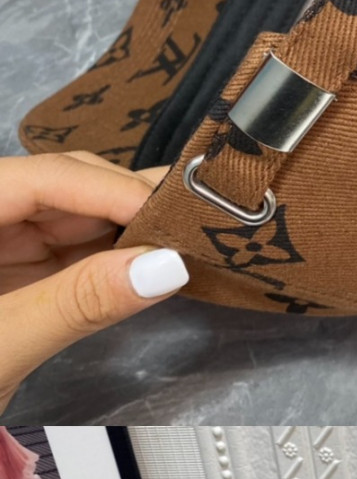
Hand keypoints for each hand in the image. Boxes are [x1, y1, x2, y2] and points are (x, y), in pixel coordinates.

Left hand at [0, 137, 174, 417]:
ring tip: (179, 241)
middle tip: (194, 223)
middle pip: (53, 187)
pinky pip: (54, 251)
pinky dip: (98, 259)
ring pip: (60, 217)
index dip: (111, 188)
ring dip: (118, 230)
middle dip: (121, 203)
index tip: (171, 212)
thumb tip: (157, 267)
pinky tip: (139, 265)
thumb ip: (78, 303)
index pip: (41, 176)